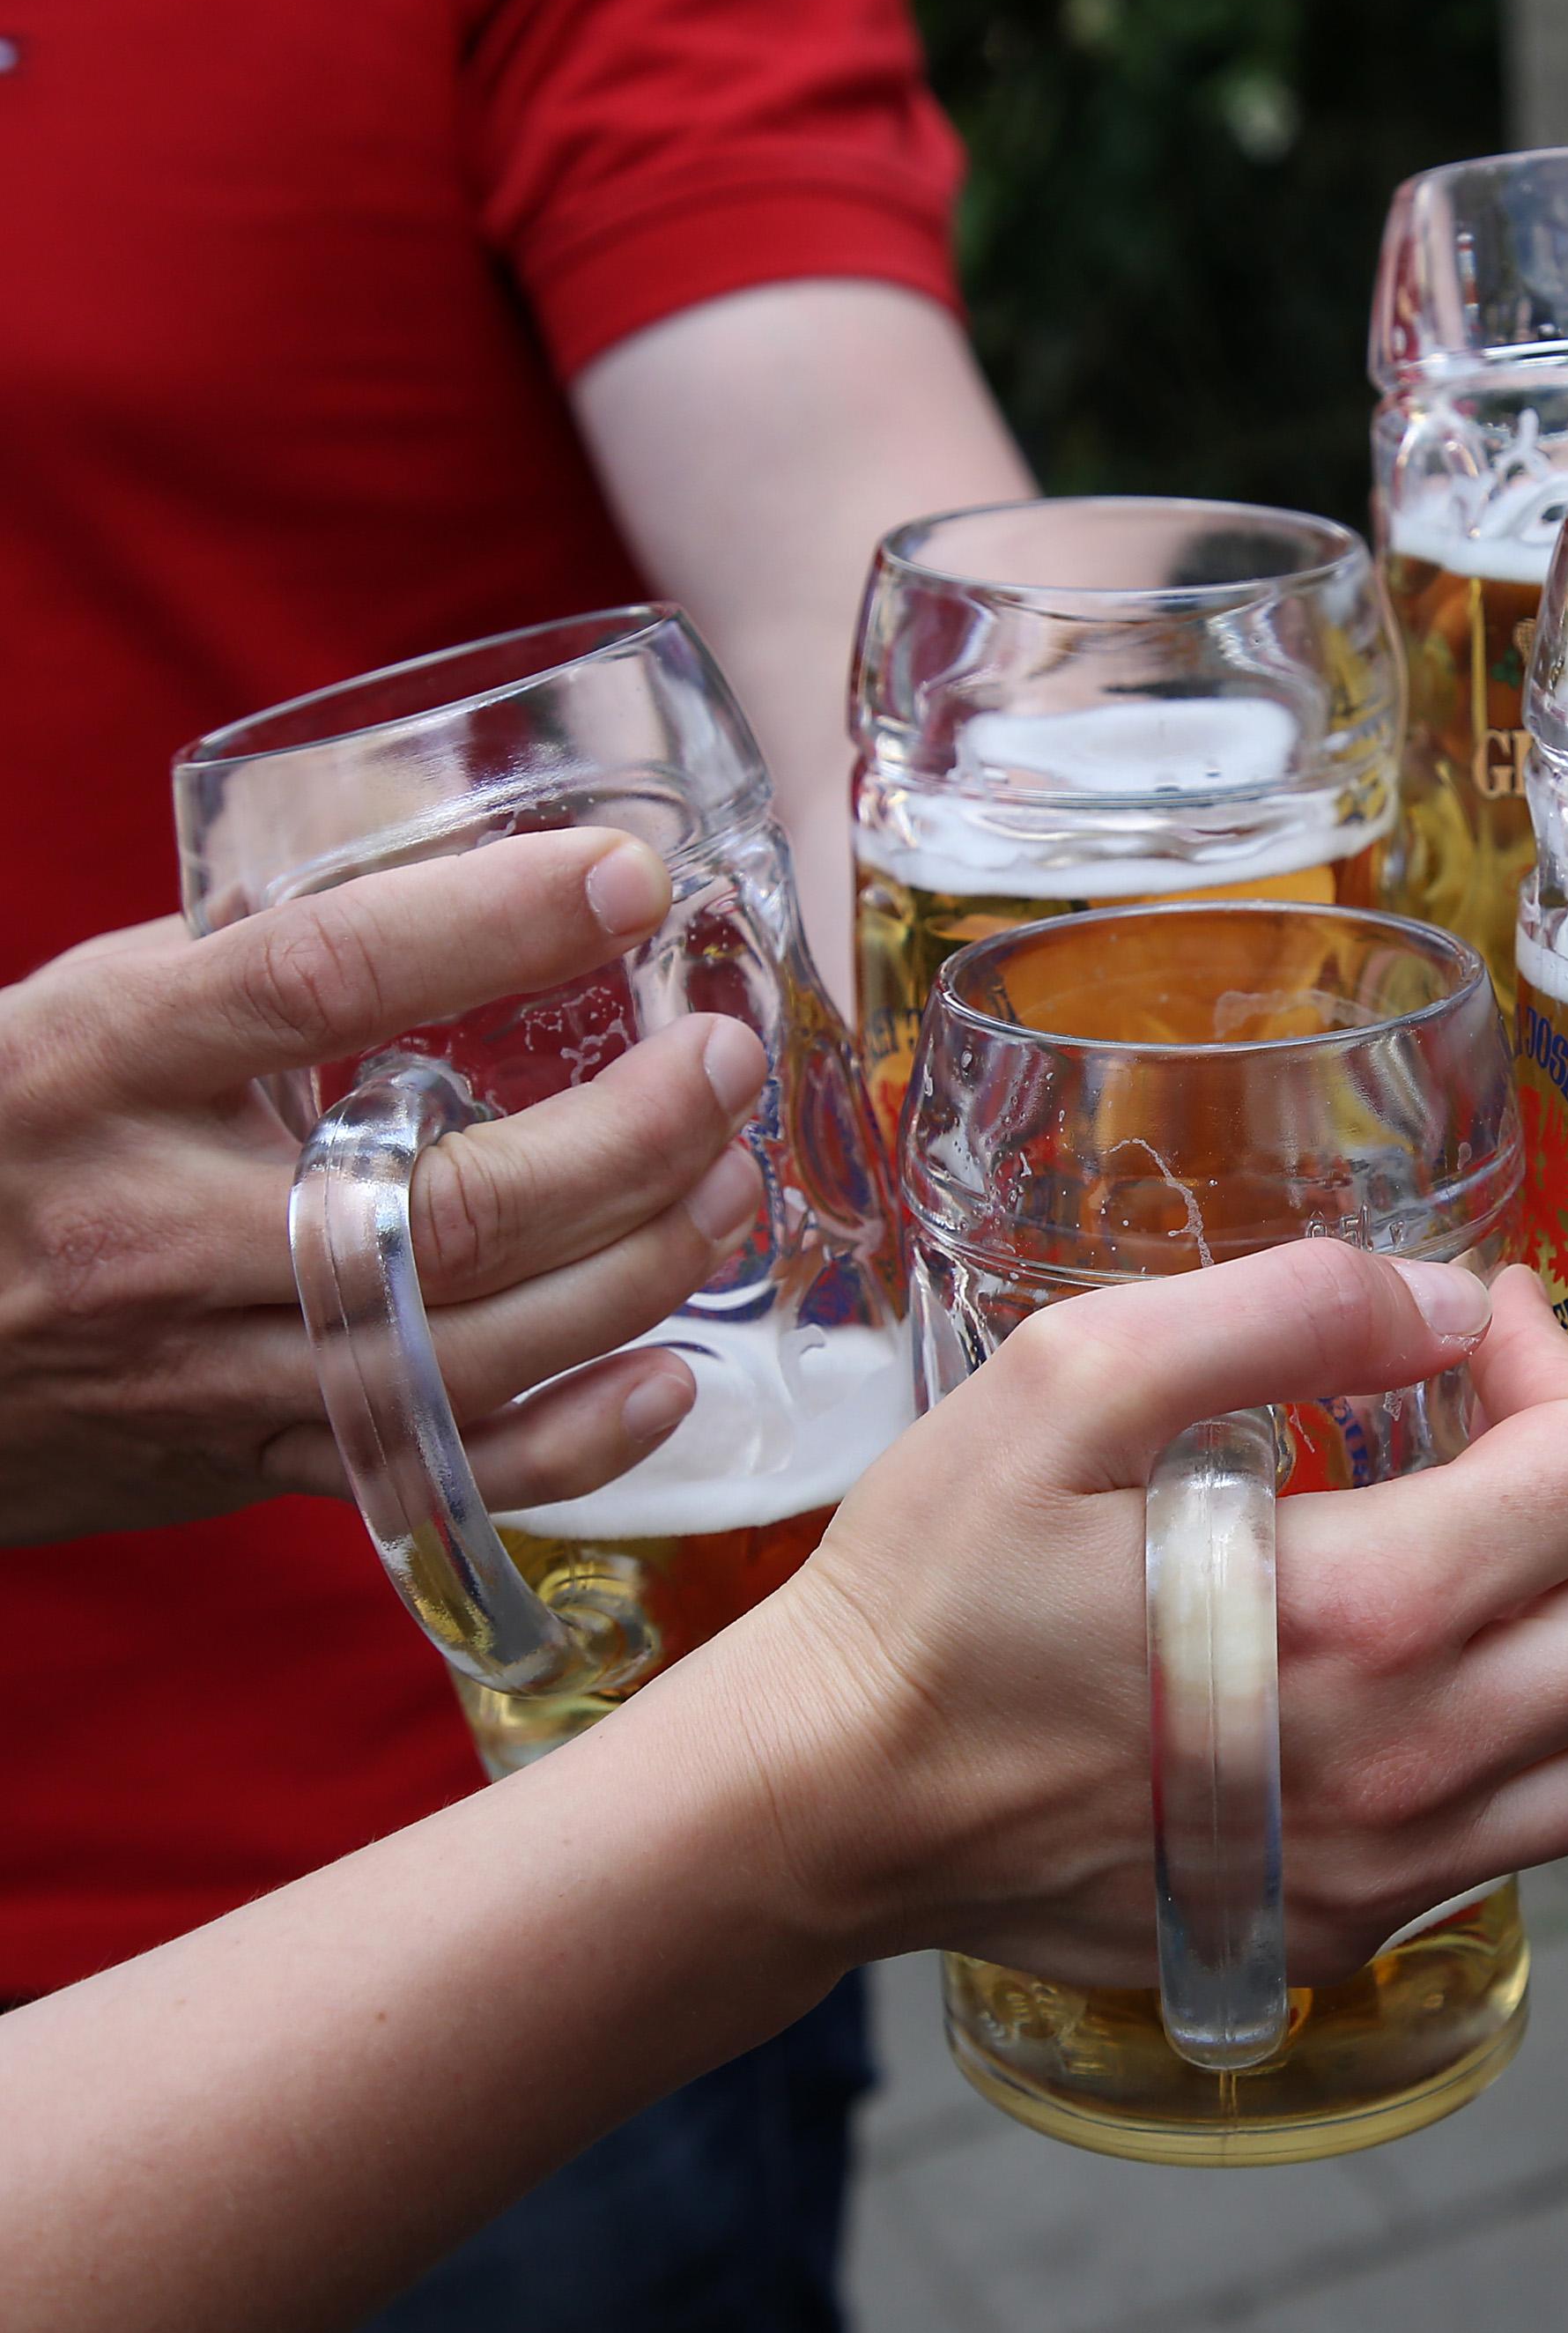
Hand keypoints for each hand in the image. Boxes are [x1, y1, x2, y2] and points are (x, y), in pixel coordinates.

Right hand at [0, 831, 766, 1545]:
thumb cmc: (2, 1135)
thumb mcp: (89, 1007)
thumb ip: (258, 956)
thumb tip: (474, 864)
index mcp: (100, 1063)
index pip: (323, 976)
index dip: (490, 921)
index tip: (627, 878)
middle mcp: (158, 1228)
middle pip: (448, 1200)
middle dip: (632, 1135)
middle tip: (726, 1063)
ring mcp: (206, 1366)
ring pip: (471, 1344)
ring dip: (638, 1269)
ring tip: (729, 1191)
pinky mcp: (242, 1463)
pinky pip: (439, 1468)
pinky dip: (577, 1439)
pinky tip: (671, 1376)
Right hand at [705, 1240, 1567, 1986]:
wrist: (834, 1804)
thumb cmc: (933, 1592)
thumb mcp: (1071, 1383)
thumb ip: (1286, 1307)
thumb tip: (1448, 1305)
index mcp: (1366, 1612)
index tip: (1479, 1334)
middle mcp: (1418, 1759)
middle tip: (1492, 1439)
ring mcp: (1401, 1865)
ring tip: (1484, 1563)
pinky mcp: (1363, 1926)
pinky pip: (1549, 1831)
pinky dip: (1540, 1741)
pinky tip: (1429, 1676)